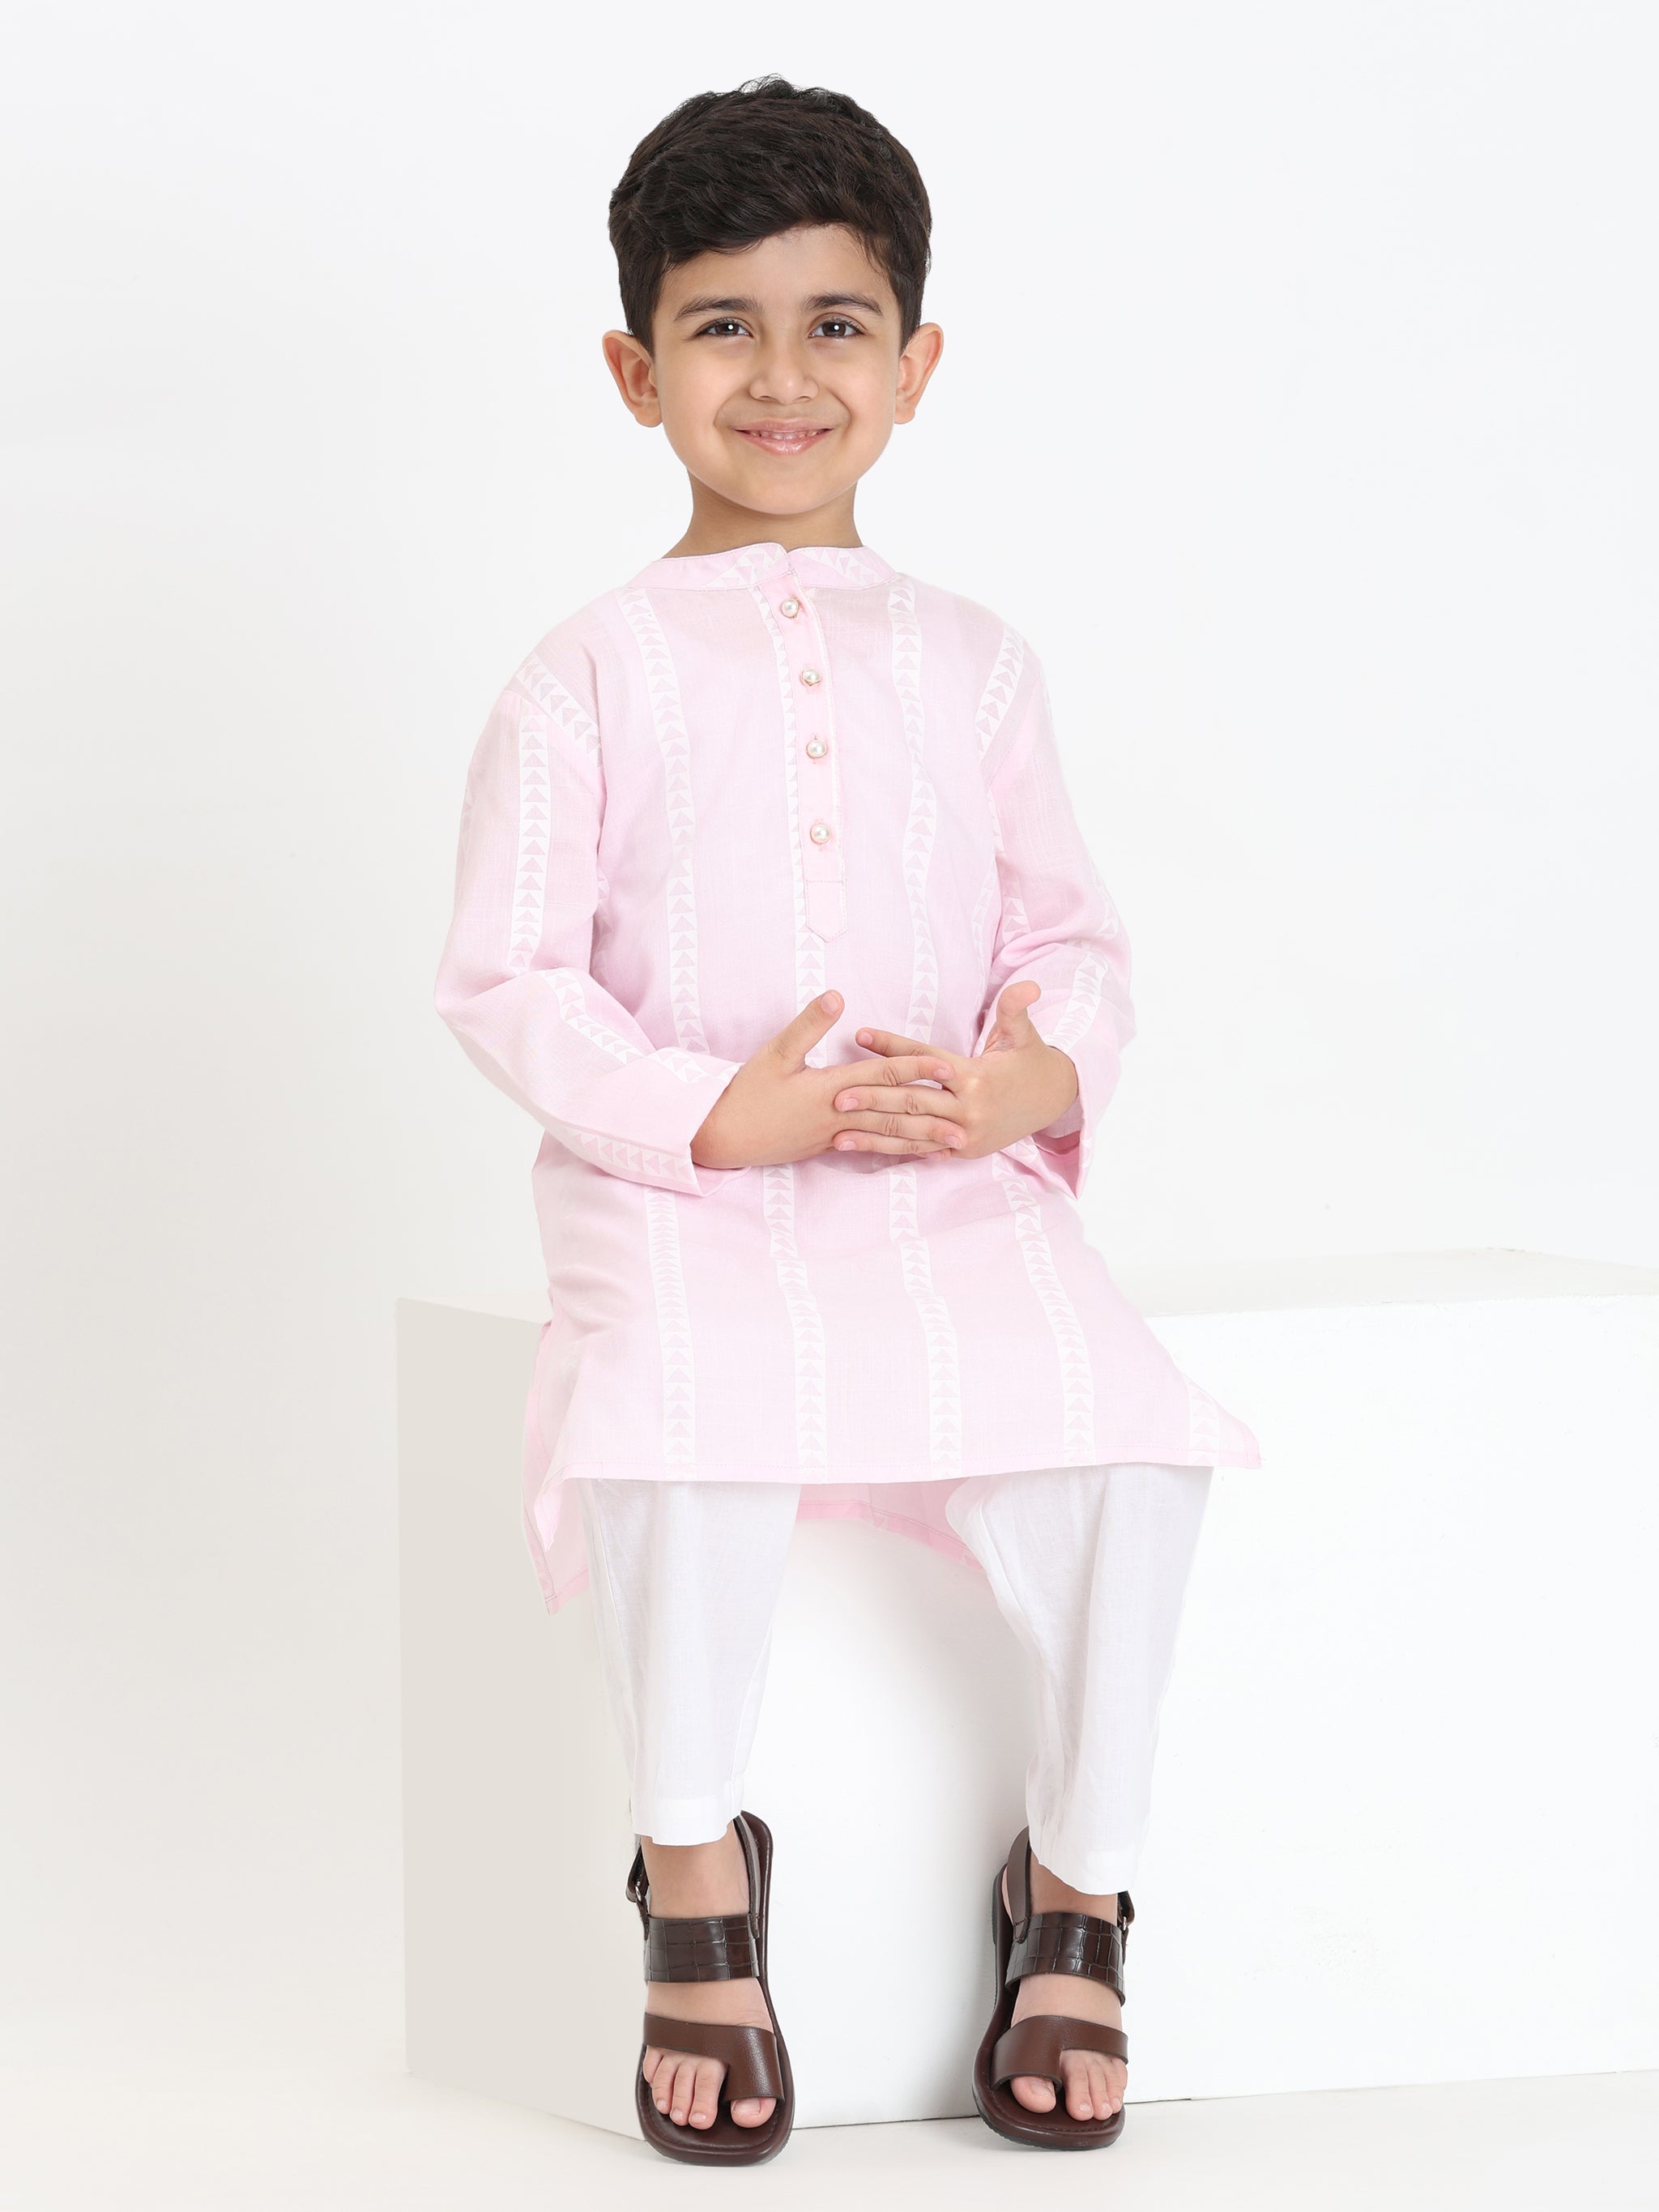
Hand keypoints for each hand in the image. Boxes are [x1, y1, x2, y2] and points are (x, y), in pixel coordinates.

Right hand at [689, 991, 968, 1170]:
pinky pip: (871, 1148)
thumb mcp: (775, 1053)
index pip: (881, 1075)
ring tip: (953, 1144)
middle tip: (968, 1116)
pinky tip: (916, 1154)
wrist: (723, 1136)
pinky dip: (897, 1151)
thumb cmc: (746, 1093)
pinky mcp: (828, 1147)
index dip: (915, 1068)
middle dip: (932, 1112)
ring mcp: (835, 1135)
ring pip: (887, 1136)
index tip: (946, 1067)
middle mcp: (839, 1116)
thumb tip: (837, 994)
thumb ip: (808, 1025)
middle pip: (893, 1111)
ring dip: (923, 1140)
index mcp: (829, 1089)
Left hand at [830, 981, 1078, 1159]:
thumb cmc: (1031, 1061)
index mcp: (976, 1077)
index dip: (892, 1046)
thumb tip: (1028, 985)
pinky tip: (865, 1151)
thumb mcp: (1024, 1033)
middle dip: (873, 1100)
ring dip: (873, 1135)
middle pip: (913, 1102)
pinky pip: (922, 1150)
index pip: (925, 1060)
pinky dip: (893, 1151)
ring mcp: (965, 1135)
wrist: (1053, 1101)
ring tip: (837, 1133)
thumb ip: (1014, 1009)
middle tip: (836, 1096)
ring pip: (912, 1134)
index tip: (860, 1036)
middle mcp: (969, 1109)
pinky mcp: (963, 1151)